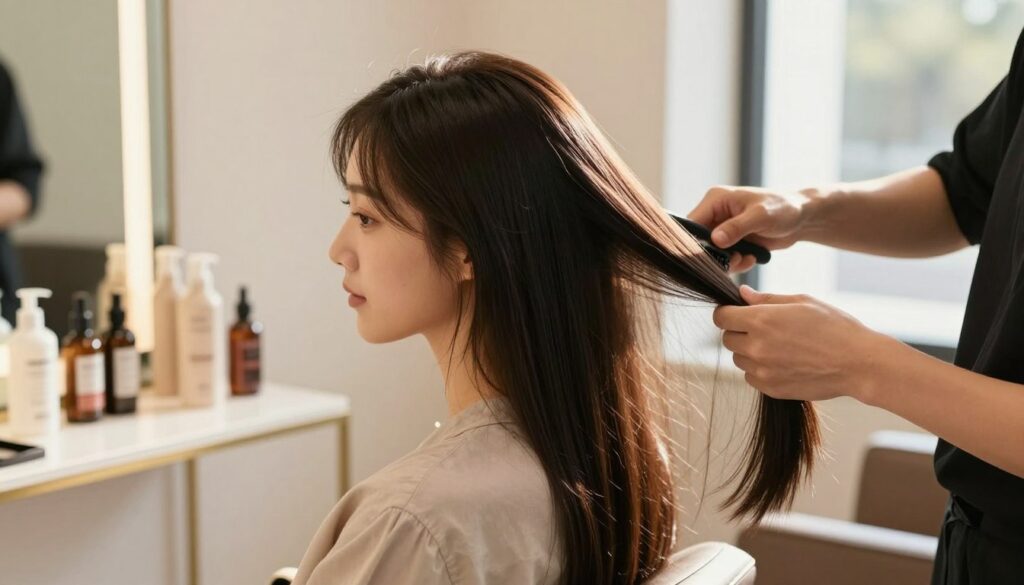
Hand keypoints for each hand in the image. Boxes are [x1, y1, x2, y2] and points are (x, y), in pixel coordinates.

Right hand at [687, 185, 815, 272]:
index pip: (691, 223)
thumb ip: (736, 228)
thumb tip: (715, 240)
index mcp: (716, 199)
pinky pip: (724, 258)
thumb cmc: (784, 208)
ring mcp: (723, 228)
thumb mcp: (760, 216)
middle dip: (715, 255)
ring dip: (727, 261)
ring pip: (711, 253)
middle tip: (735, 259)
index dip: (695, 242)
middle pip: (699, 241)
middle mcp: (716, 213)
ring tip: (746, 258)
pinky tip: (751, 258)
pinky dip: (736, 263)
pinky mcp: (732, 241)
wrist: (802, 218)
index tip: (708, 257)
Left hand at [713, 285, 899, 401]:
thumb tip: (742, 294)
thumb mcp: (802, 302)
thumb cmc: (834, 328)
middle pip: (727, 339)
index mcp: (761, 320)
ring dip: (750, 351)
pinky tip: (783, 362)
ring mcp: (762, 371)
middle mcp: (756, 347)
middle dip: (739, 331)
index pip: (721, 317)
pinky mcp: (771, 389)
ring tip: (779, 346)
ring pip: (739, 359)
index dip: (728, 313)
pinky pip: (751, 377)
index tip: (737, 312)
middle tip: (763, 329)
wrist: (858, 363)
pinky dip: (760, 370)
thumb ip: (767, 299)